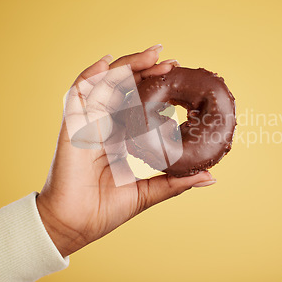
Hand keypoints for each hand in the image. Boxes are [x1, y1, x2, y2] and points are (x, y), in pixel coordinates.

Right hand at [37, 45, 216, 256]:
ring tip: (154, 54)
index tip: (178, 78)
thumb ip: (175, 182)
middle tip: (172, 62)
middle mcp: (103, 126)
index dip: (157, 89)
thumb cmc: (103, 212)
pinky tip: (107, 61)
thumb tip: (210, 178)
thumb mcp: (147, 193)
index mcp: (118, 138)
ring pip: (106, 83)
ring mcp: (87, 123)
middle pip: (124, 88)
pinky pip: (78, 92)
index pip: (138, 104)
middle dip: (147, 71)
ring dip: (128, 66)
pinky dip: (91, 74)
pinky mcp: (72, 125)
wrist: (73, 226)